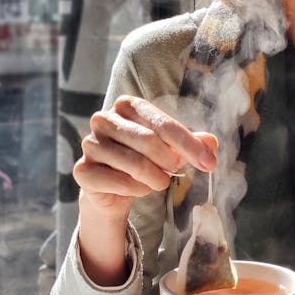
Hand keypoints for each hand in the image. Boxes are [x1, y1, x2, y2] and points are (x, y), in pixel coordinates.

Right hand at [74, 94, 217, 222]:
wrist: (113, 187)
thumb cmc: (144, 158)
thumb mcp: (171, 148)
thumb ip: (191, 144)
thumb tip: (212, 143)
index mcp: (127, 105)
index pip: (164, 124)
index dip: (189, 145)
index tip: (210, 164)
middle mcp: (104, 119)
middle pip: (149, 142)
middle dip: (170, 162)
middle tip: (174, 173)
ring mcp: (90, 144)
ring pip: (135, 164)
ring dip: (155, 178)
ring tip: (158, 181)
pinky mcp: (82, 170)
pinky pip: (119, 182)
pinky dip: (137, 189)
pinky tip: (139, 188)